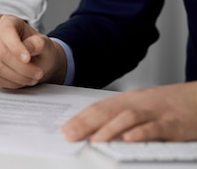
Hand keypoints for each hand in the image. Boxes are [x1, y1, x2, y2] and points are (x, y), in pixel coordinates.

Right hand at [0, 14, 66, 88]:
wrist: (36, 61)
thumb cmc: (39, 49)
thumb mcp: (45, 44)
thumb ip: (38, 44)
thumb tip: (27, 48)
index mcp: (8, 21)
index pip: (6, 32)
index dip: (16, 47)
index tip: (28, 59)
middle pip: (1, 52)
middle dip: (21, 67)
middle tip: (37, 74)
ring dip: (16, 77)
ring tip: (31, 79)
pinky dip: (7, 82)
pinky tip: (19, 82)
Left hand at [62, 82, 196, 141]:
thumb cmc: (170, 105)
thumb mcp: (144, 107)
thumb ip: (123, 116)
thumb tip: (96, 129)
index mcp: (130, 100)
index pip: (100, 107)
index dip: (81, 117)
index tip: (65, 128)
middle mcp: (140, 103)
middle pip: (109, 110)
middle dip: (87, 123)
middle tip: (69, 134)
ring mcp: (156, 112)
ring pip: (129, 117)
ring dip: (109, 128)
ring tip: (93, 139)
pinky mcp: (173, 124)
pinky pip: (156, 128)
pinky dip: (142, 133)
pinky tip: (129, 139)